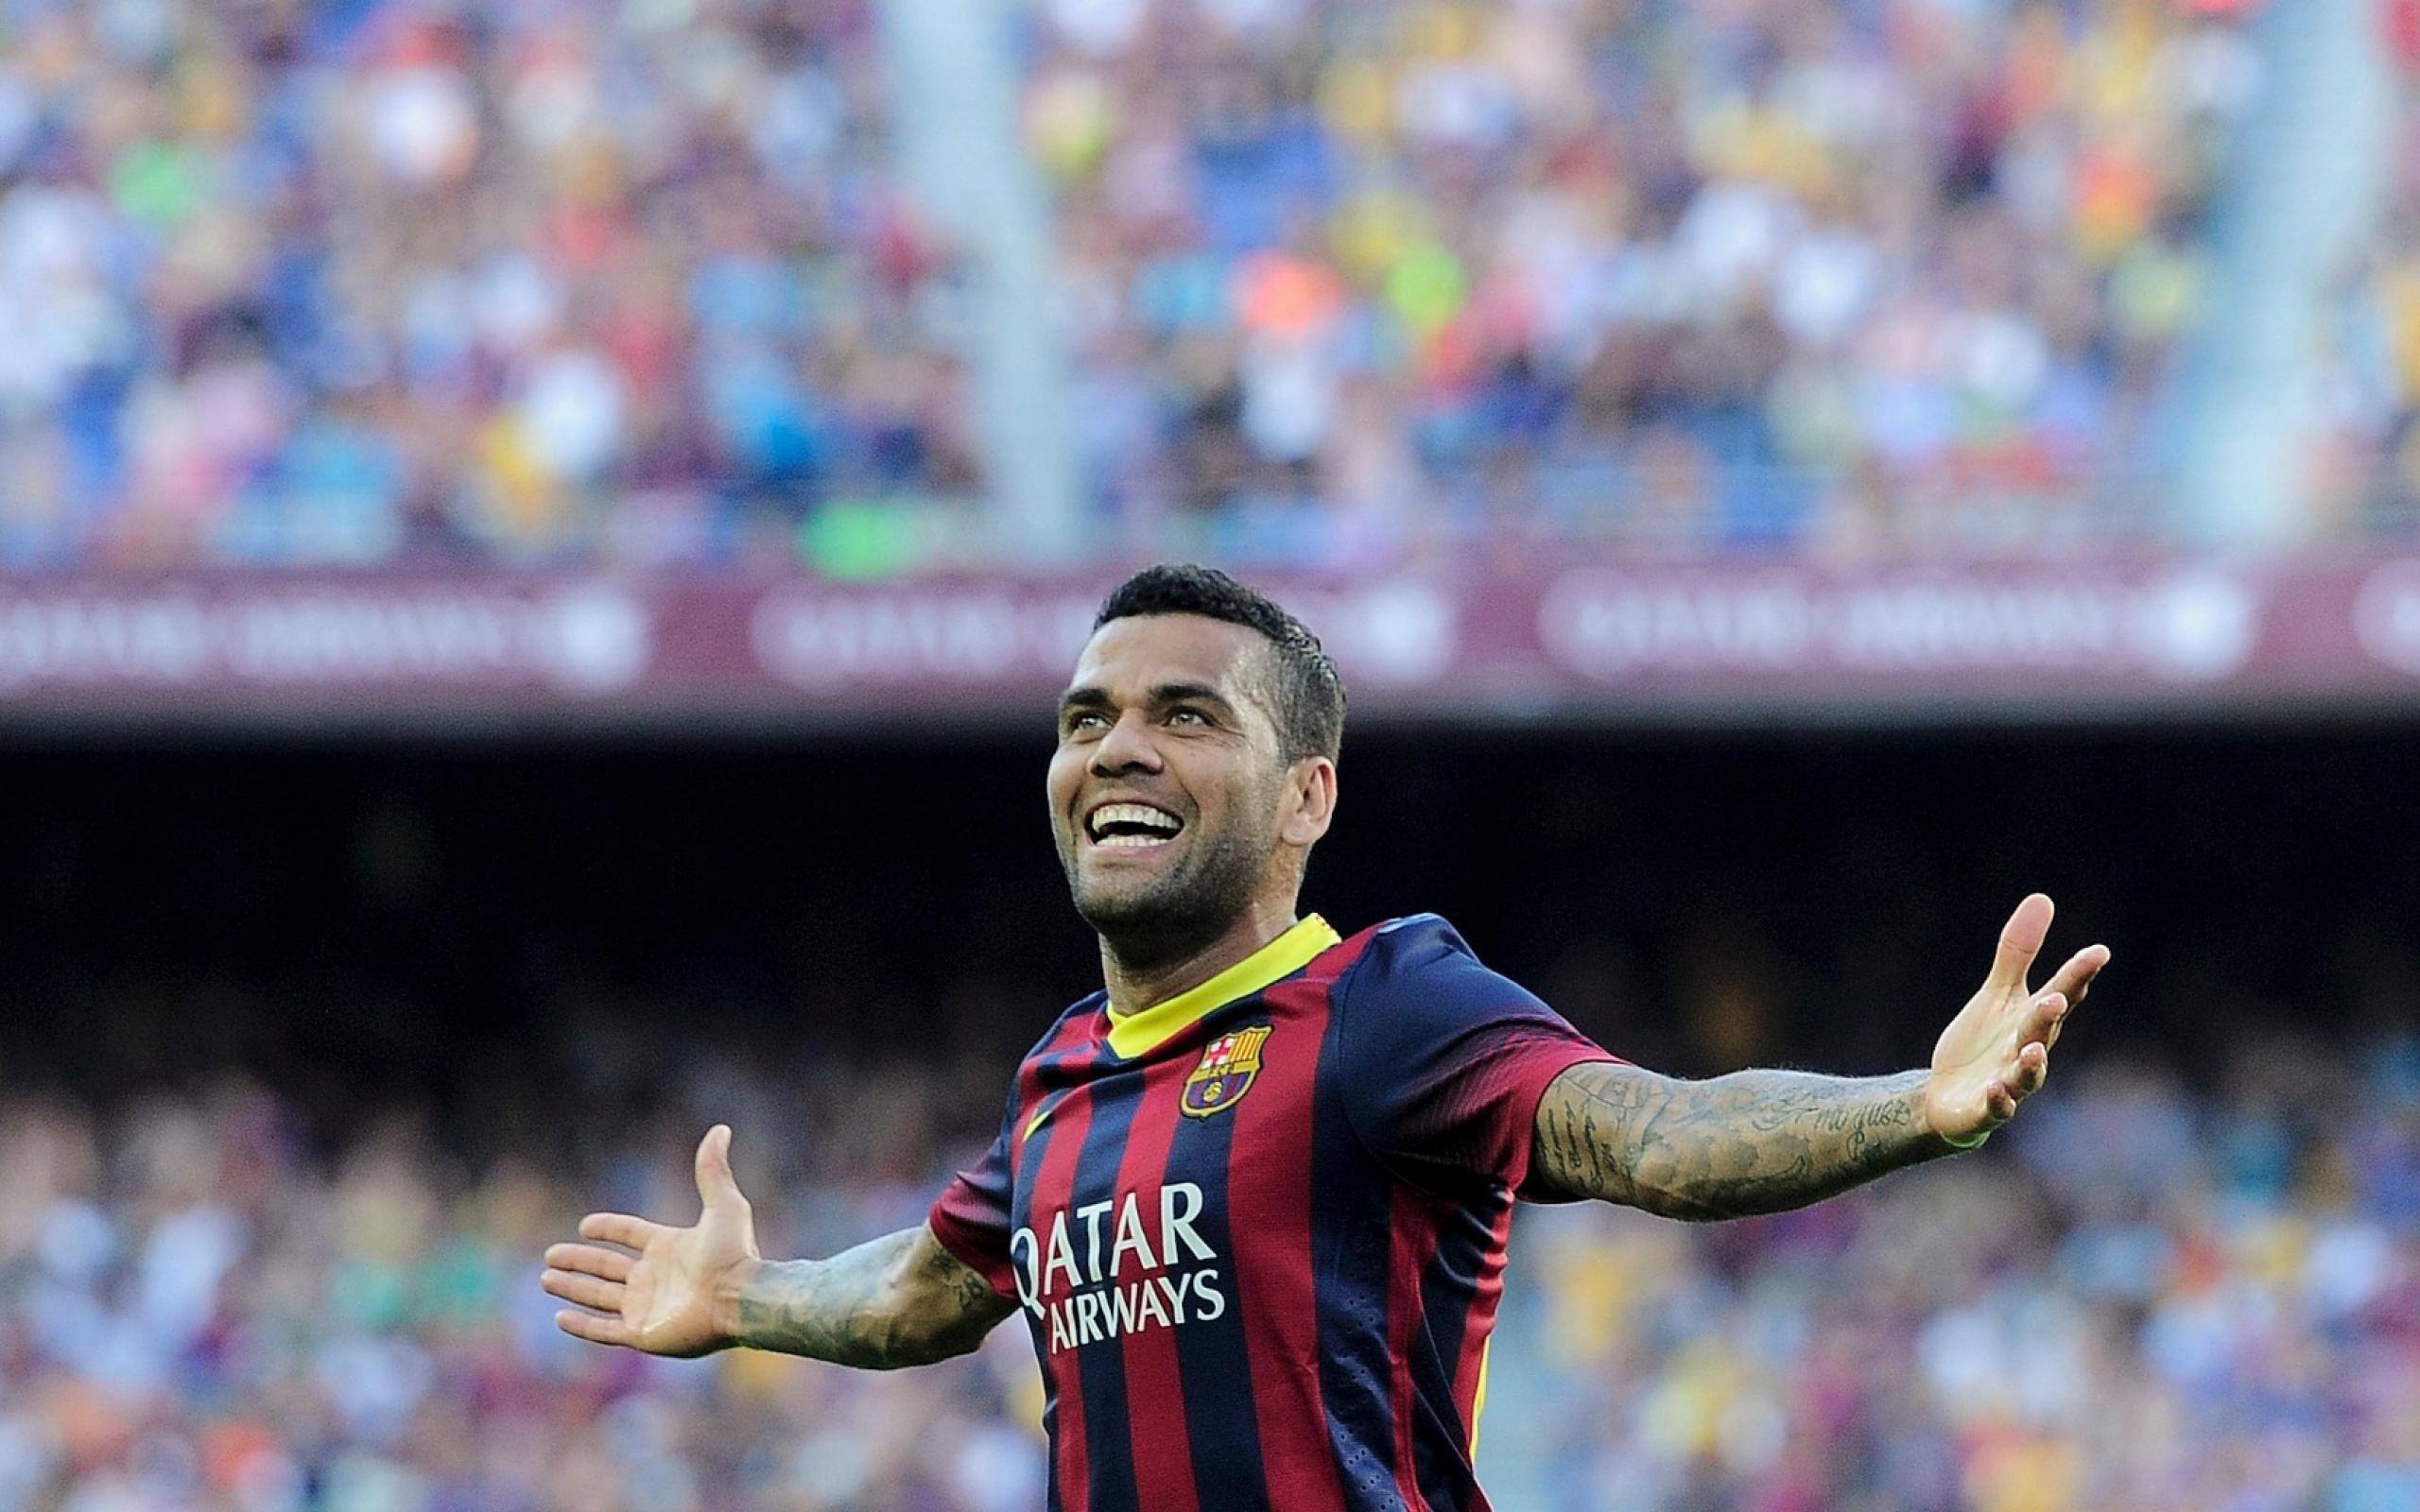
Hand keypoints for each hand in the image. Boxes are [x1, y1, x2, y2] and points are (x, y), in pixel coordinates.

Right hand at [541, 1124, 762, 1356]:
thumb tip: (721, 1129)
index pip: (631, 1235)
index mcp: (669, 1248)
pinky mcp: (643, 1334)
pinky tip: (560, 1317)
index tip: (585, 1225)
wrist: (739, 1298)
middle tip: (550, 1255)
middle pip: (607, 1267)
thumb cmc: (734, 1254)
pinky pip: (604, 1330)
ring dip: (573, 1288)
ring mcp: (647, 1307)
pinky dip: (582, 1326)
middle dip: (579, 1261)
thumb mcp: (723, 1204)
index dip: (609, 1228)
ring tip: (546, 1278)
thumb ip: (713, 1170)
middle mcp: (655, 1278)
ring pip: (599, 1296)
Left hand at [1922, 894, 2108, 1146]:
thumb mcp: (1999, 995)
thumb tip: (2042, 898)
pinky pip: (1996, 1107)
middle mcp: (2028, 1051)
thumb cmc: (1984, 1045)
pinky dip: (1999, 1100)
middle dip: (2049, 1016)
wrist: (1950, 1097)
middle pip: (2042, 1032)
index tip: (2099, 952)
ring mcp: (2010, 1083)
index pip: (2062, 994)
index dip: (2079, 975)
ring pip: (2027, 1075)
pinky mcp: (1986, 1109)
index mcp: (2034, 1022)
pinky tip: (1995, 1089)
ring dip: (2031, 1064)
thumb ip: (2019, 953)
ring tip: (2031, 1049)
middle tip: (2056, 998)